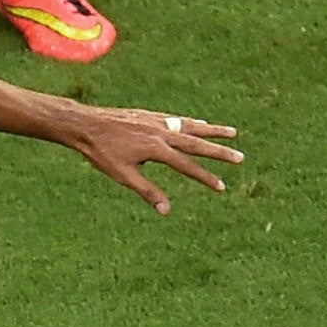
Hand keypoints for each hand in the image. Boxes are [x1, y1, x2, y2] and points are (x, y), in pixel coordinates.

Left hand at [60, 106, 243, 215]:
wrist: (86, 124)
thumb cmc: (102, 153)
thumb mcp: (124, 176)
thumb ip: (148, 191)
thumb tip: (167, 211)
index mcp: (157, 149)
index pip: (188, 167)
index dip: (206, 178)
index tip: (222, 187)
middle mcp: (162, 133)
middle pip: (197, 143)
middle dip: (220, 152)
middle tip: (240, 158)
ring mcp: (158, 122)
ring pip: (191, 126)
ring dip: (213, 131)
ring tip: (232, 133)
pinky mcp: (151, 116)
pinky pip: (177, 119)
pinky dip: (192, 123)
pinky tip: (200, 123)